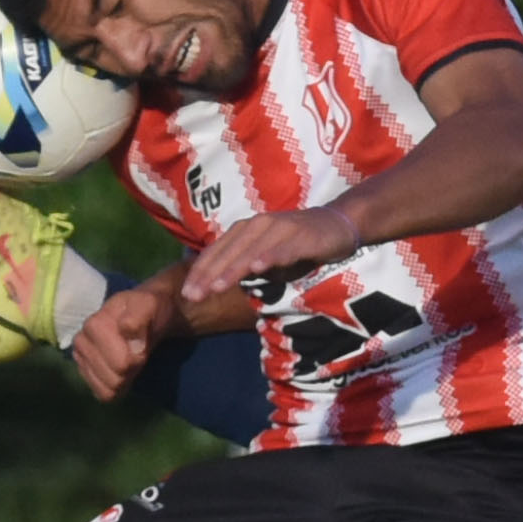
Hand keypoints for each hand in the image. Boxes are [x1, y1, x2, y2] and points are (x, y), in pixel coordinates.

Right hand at [71, 284, 177, 400]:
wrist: (144, 314)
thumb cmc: (146, 310)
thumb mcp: (148, 305)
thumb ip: (137, 317)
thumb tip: (126, 332)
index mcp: (93, 325)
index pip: (120, 363)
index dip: (136, 358)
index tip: (142, 345)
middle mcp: (81, 342)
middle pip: (114, 378)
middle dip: (131, 369)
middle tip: (138, 353)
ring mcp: (81, 359)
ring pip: (107, 388)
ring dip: (124, 379)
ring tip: (130, 361)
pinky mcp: (86, 373)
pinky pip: (102, 394)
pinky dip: (116, 389)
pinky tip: (122, 373)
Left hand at [180, 207, 358, 303]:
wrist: (336, 225)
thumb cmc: (296, 244)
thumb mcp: (265, 256)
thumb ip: (244, 265)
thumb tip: (216, 284)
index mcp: (245, 231)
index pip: (217, 252)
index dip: (201, 272)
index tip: (186, 294)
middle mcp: (258, 225)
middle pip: (229, 252)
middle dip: (210, 275)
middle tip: (193, 297)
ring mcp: (280, 229)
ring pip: (252, 251)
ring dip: (233, 269)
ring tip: (218, 287)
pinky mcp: (302, 235)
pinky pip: (284, 248)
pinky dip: (271, 257)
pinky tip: (258, 269)